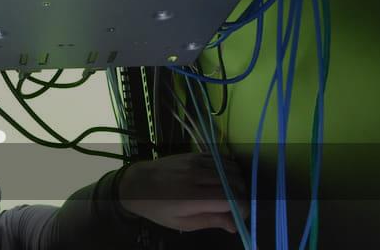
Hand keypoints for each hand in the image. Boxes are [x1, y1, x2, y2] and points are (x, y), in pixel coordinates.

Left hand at [117, 153, 247, 232]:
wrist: (136, 183)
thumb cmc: (157, 208)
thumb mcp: (181, 223)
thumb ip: (210, 222)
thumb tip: (235, 225)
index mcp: (192, 197)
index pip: (231, 199)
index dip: (242, 208)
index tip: (239, 216)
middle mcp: (196, 176)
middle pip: (234, 182)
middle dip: (243, 195)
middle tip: (236, 206)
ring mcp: (194, 162)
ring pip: (230, 168)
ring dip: (238, 181)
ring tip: (232, 194)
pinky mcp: (193, 154)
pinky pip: (219, 158)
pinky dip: (228, 168)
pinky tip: (224, 179)